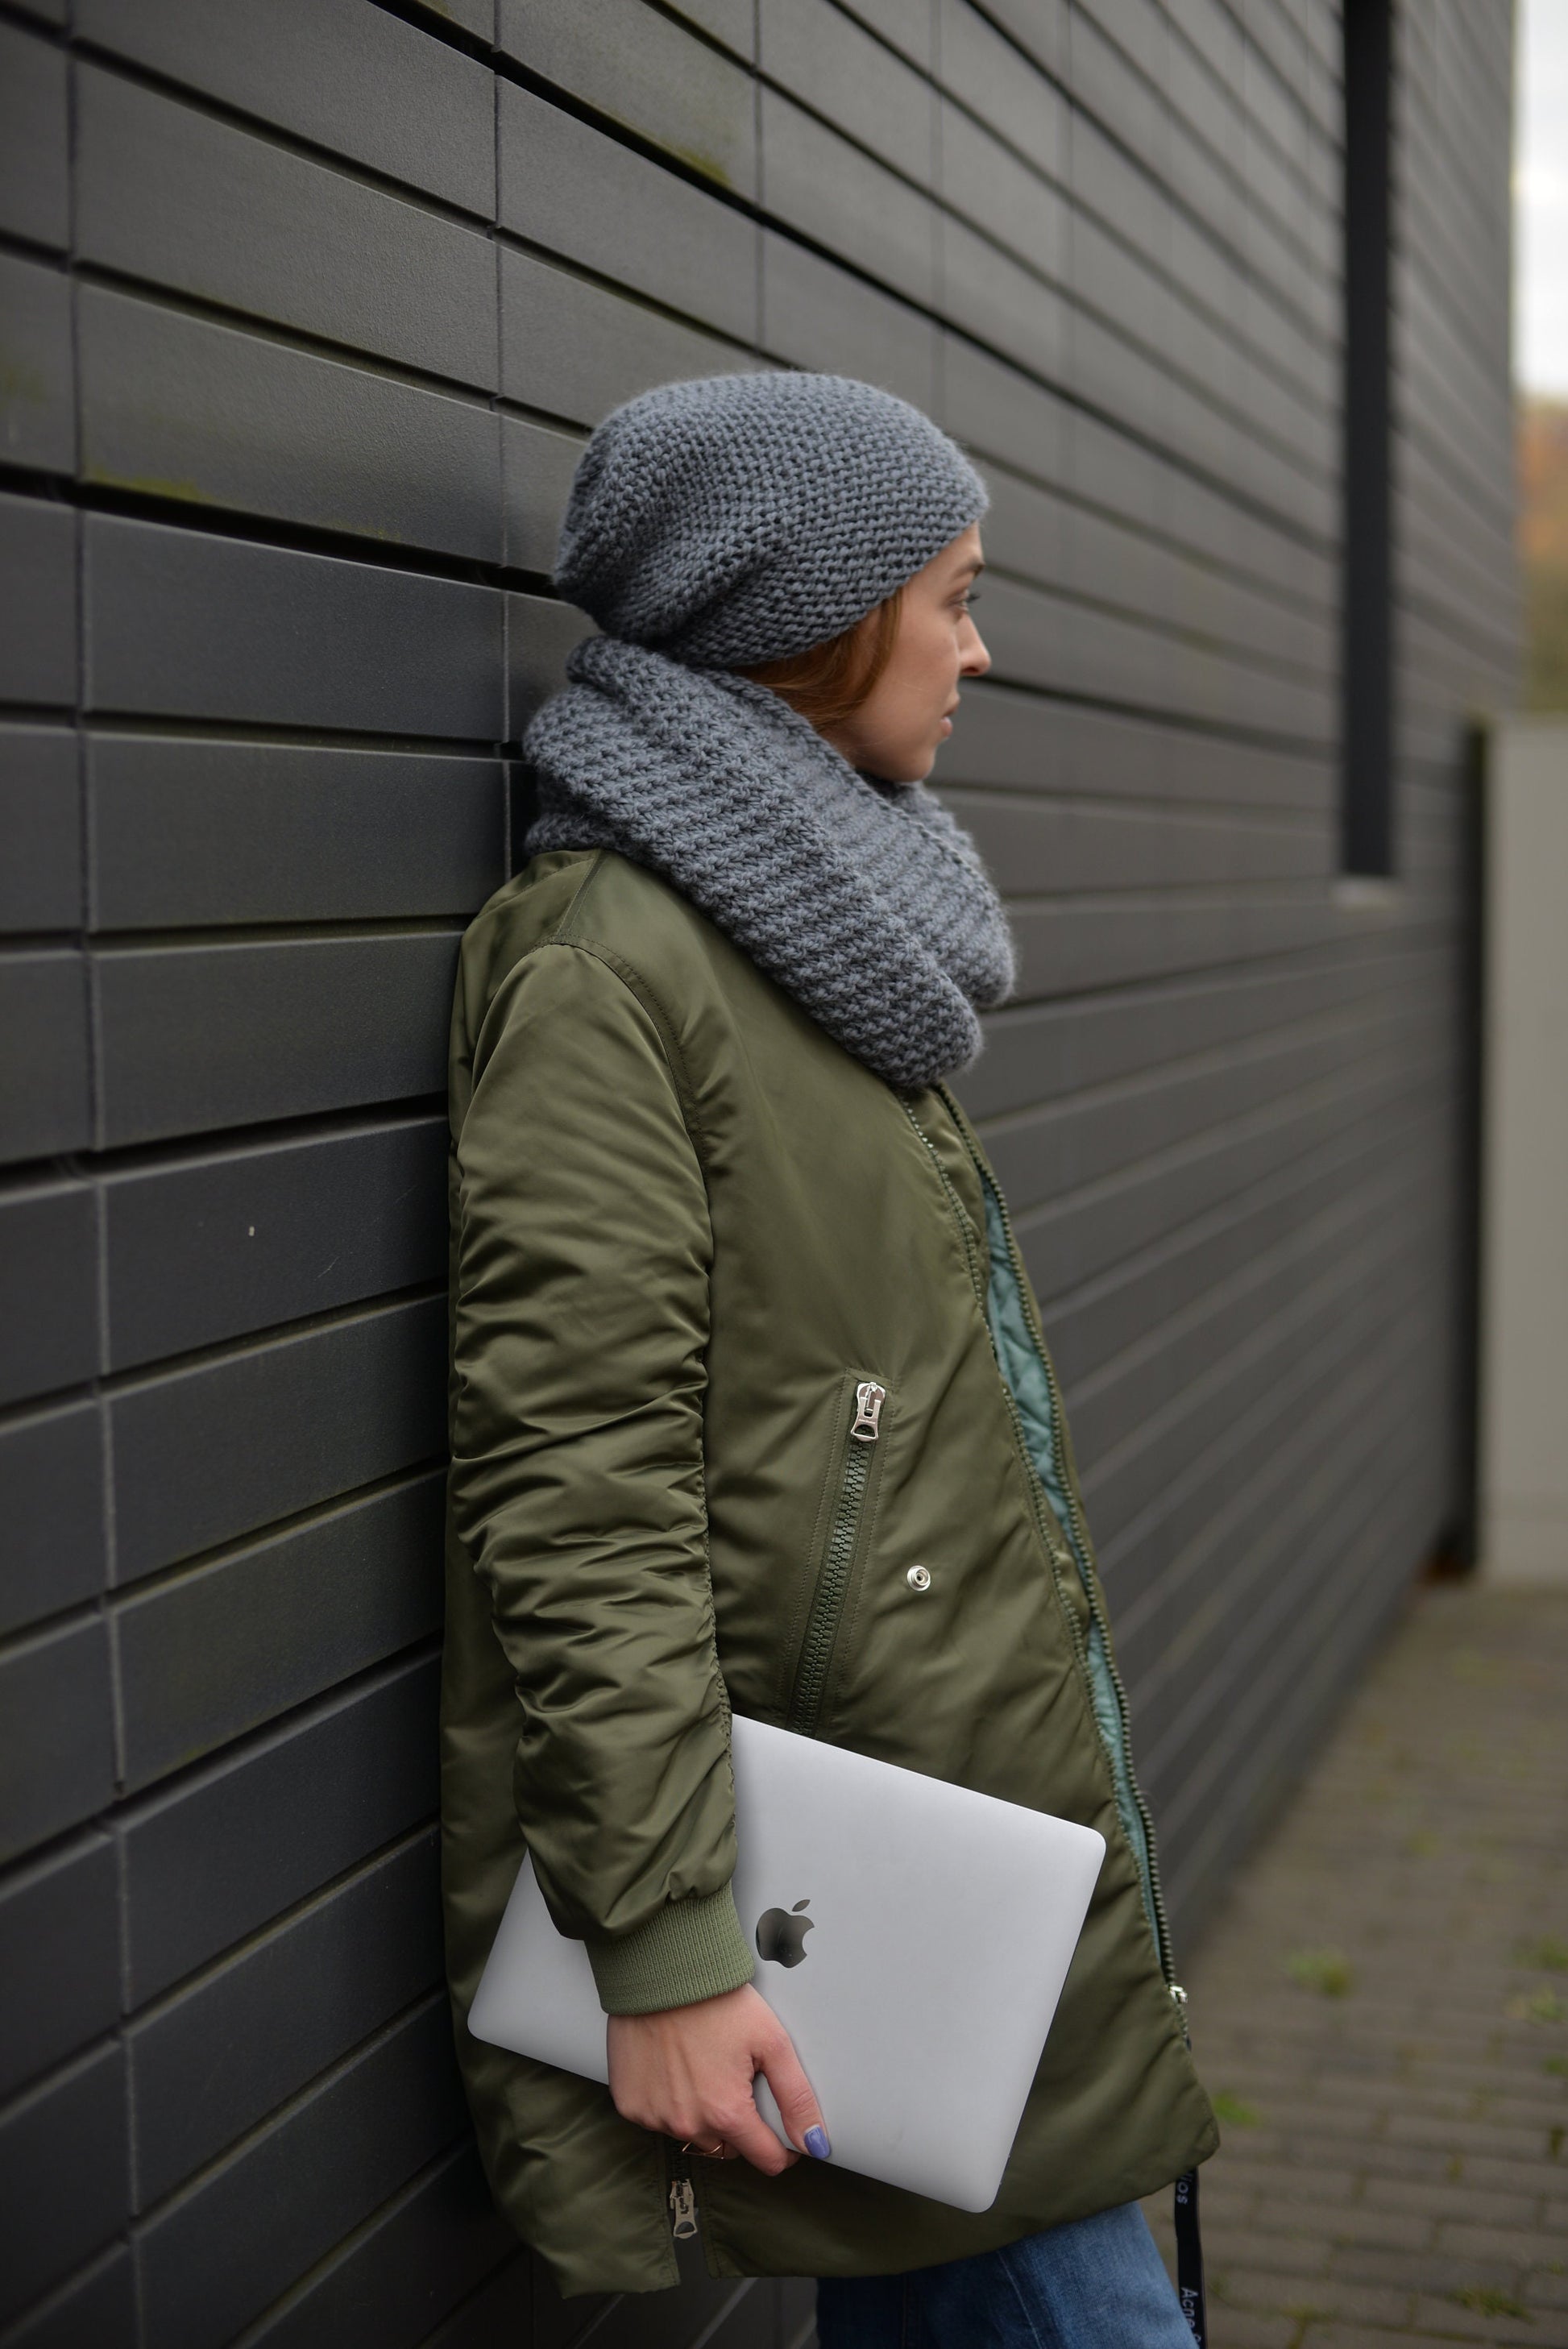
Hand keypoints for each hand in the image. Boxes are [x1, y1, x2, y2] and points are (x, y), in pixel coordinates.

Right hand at [606, 1983, 828, 2175]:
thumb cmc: (716, 2000)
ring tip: (705, 2069)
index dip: (782, 2148)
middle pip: (728, 2148)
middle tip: (737, 2080)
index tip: (782, 2130)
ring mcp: (655, 2117)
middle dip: (739, 2125)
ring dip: (702, 2115)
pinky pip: (658, 2119)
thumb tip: (815, 2143)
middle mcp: (688, 2124)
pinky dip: (669, 2103)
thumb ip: (796, 2097)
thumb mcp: (770, 2040)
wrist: (659, 1970)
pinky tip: (674, 2068)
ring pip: (693, 2134)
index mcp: (727, 2113)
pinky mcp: (629, 2105)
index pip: (766, 2160)